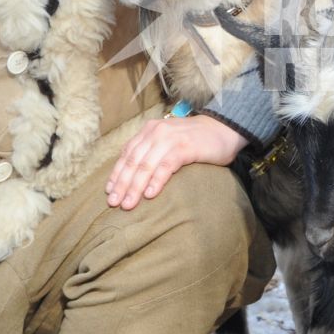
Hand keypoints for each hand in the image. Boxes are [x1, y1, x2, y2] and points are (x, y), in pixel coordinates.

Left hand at [108, 114, 247, 209]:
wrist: (225, 129)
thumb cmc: (196, 141)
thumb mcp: (169, 142)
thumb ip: (152, 152)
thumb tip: (134, 176)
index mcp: (149, 131)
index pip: (127, 154)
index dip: (116, 174)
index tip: (109, 193)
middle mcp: (156, 132)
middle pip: (133, 161)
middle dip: (122, 184)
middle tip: (114, 204)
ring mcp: (170, 139)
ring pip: (146, 165)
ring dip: (135, 187)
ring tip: (128, 204)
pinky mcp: (185, 147)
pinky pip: (166, 166)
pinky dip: (156, 181)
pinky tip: (150, 195)